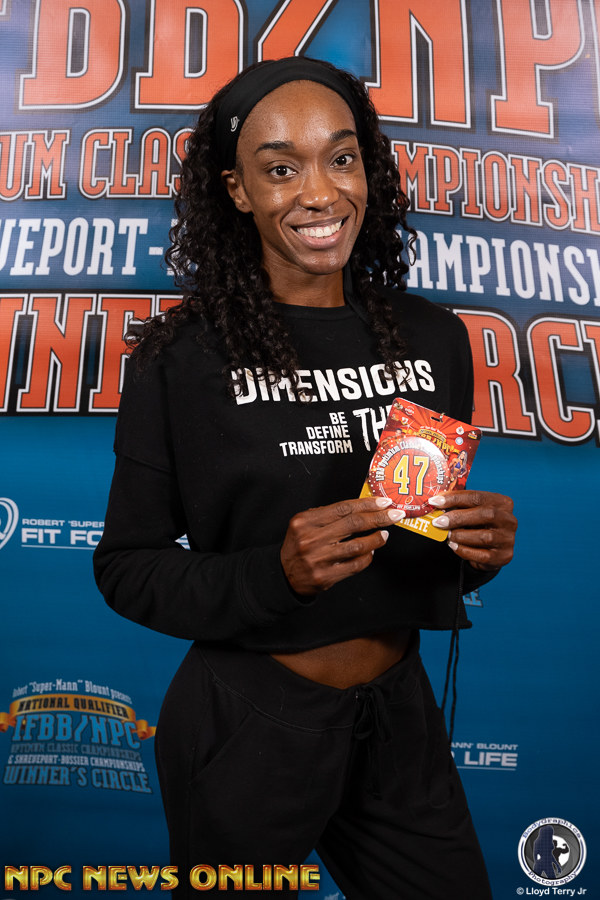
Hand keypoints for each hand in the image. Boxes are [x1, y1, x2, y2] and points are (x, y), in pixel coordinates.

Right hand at [281, 497, 403, 594]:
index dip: (367, 504)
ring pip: (357, 546)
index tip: (384, 502)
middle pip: (353, 524)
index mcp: (305, 521)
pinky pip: (355, 566)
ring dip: (376, 539)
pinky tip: (371, 552)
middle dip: (379, 518)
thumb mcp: (304, 524)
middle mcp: (311, 539)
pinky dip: (367, 557)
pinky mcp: (325, 577)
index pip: (343, 508)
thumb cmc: (299, 545)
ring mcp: (318, 559)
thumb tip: (363, 508)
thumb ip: (327, 515)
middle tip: (395, 515)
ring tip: (384, 535)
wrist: (283, 574)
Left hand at [430, 490, 516, 570]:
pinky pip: (482, 555)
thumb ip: (459, 507)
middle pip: (485, 514)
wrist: (491, 550)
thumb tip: (436, 504)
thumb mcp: (471, 512)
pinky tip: (454, 546)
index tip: (435, 502)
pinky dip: (464, 550)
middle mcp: (509, 520)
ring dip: (460, 536)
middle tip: (438, 522)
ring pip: (484, 536)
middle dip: (458, 518)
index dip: (454, 498)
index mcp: (502, 503)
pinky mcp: (503, 556)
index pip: (477, 497)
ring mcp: (508, 539)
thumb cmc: (478, 526)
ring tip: (447, 536)